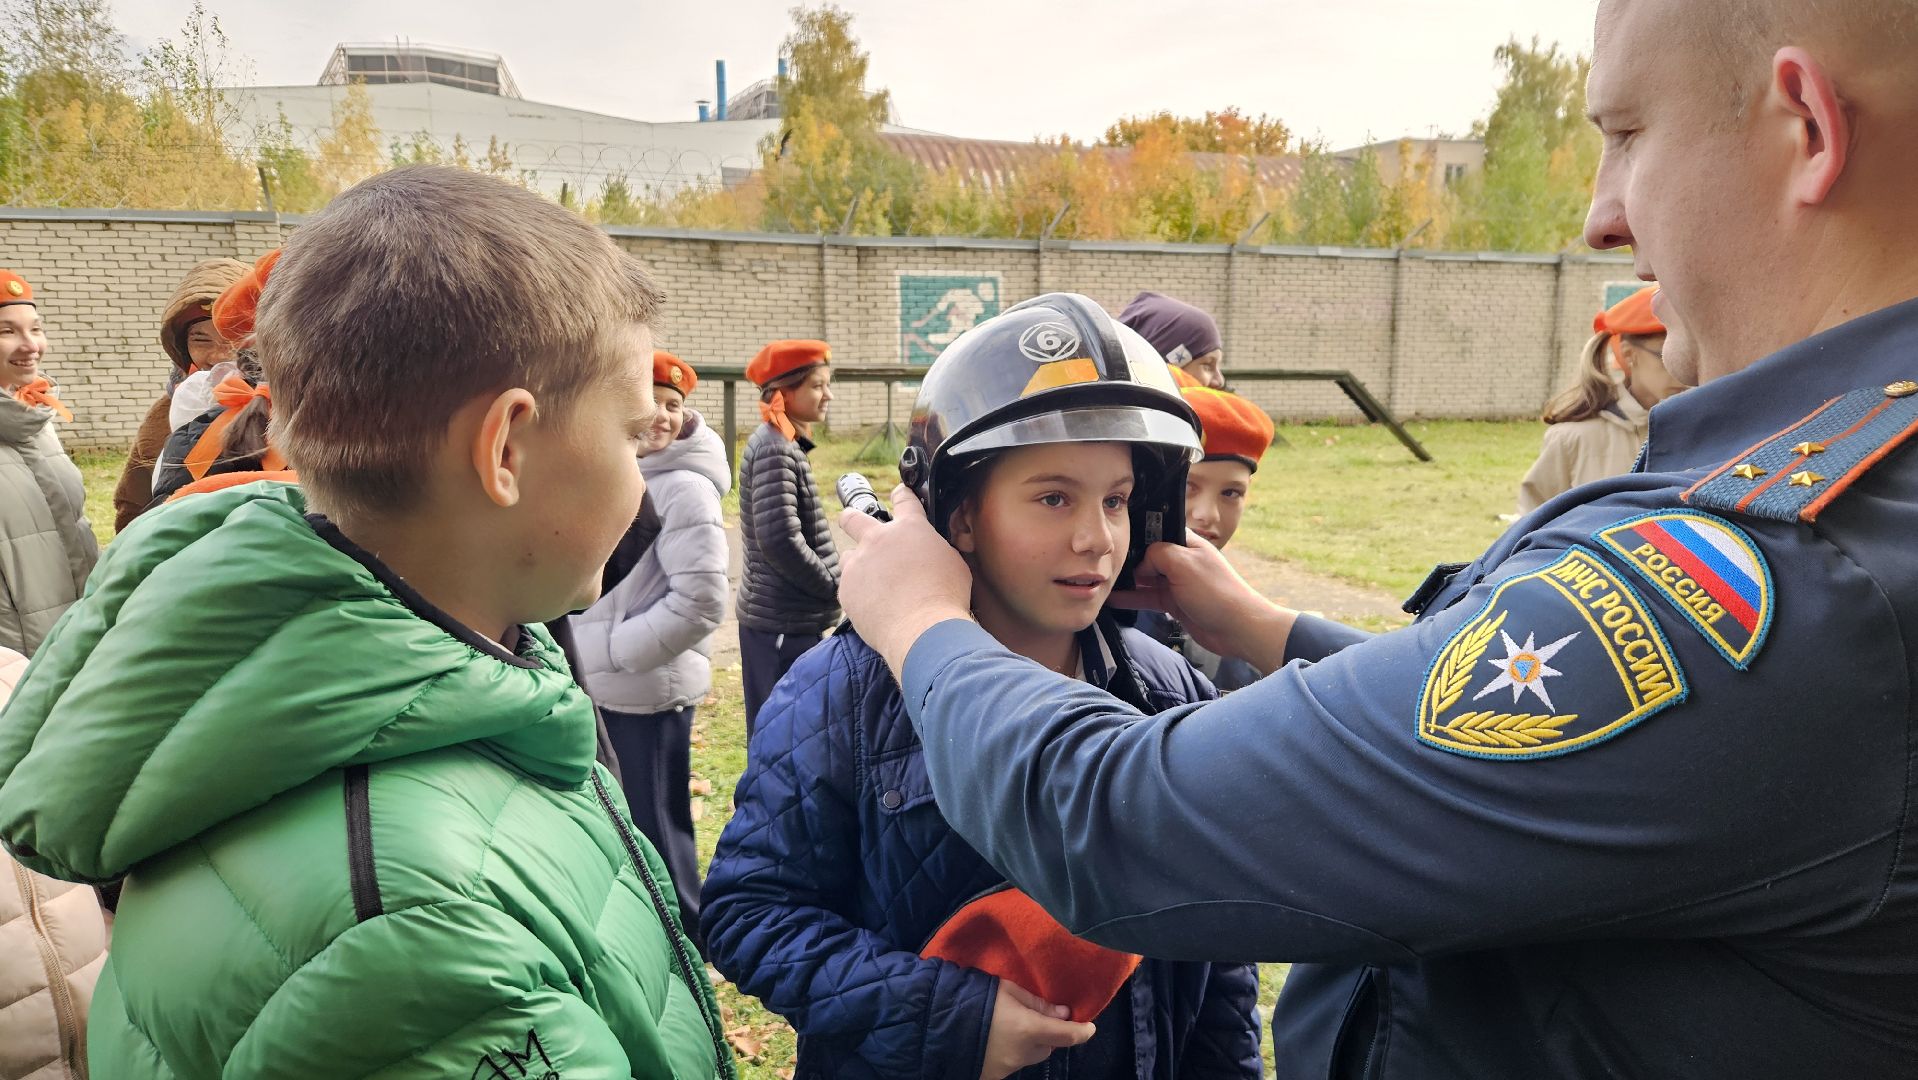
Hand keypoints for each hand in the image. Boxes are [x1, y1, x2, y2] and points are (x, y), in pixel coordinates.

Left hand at [837, 485, 974, 676]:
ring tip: (870, 581)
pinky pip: (848, 587)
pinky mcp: (846, 590)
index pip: (904, 501)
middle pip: (853, 518)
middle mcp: (878, 540)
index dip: (901, 494)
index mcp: (909, 529)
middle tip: (852, 521)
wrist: (922, 629)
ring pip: (847, 556)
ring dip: (856, 564)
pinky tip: (873, 606)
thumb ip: (936, 550)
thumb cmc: (945, 597)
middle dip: (851, 518)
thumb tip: (931, 554)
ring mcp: (858, 564)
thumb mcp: (953, 563)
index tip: (898, 493)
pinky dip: (858, 594)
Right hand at [979, 979, 1095, 1079]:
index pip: (1067, 1035)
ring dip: (1025, 1045)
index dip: (1082, 1031)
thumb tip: (1063, 1014)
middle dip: (1045, 1035)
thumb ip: (1036, 1003)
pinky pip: (1009, 1063)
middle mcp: (1021, 1054)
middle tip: (1031, 1018)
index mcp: (1028, 1029)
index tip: (1090, 1027)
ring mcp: (1005, 1069)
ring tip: (1003, 1027)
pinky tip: (990, 1039)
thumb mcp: (1005, 989)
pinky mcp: (991, 1076)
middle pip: (1046, 1047)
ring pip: (1027, 1057)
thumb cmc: (971, 998)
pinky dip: (1007, 1053)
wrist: (931, 1023)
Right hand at [1109, 536, 1295, 673]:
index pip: (1156, 531)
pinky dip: (1131, 599)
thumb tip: (1141, 562)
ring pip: (1145, 578)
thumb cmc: (1216, 592)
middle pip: (1147, 555)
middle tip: (1101, 563)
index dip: (1137, 535)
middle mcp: (1181, 560)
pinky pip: (1147, 598)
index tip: (1116, 540)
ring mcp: (1177, 582)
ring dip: (1126, 581)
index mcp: (1187, 543)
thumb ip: (1158, 554)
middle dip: (1127, 559)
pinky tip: (1112, 600)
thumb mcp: (1184, 563)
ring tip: (1100, 581)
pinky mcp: (1174, 603)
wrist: (1237, 628)